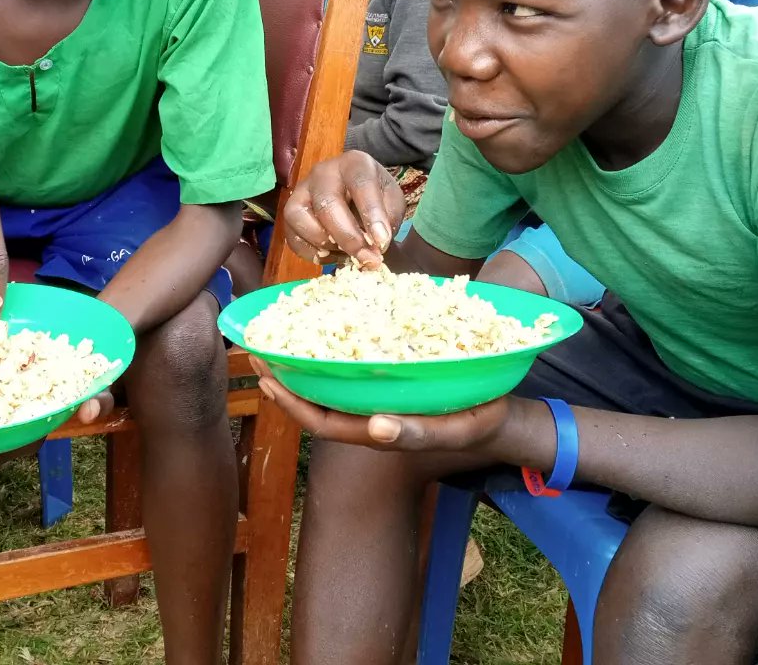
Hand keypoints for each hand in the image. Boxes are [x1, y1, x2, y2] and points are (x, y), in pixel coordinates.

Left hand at [252, 358, 510, 452]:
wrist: (501, 413)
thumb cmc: (477, 421)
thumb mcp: (455, 430)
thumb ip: (419, 432)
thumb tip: (378, 429)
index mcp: (379, 429)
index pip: (324, 422)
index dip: (293, 404)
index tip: (269, 379)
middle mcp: (370, 413)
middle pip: (316, 401)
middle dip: (285, 380)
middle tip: (256, 350)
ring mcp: (377, 394)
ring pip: (329, 382)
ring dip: (301, 362)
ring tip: (276, 336)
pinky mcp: (388, 376)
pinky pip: (351, 364)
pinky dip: (329, 347)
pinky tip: (320, 324)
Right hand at [283, 151, 404, 267]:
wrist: (354, 193)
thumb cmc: (375, 196)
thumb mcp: (392, 201)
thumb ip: (387, 220)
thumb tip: (374, 246)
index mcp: (354, 163)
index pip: (360, 184)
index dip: (371, 214)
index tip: (382, 242)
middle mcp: (323, 172)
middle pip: (326, 203)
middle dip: (347, 237)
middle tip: (366, 259)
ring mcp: (301, 190)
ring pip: (298, 216)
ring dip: (323, 242)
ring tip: (344, 253)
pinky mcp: (290, 211)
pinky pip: (290, 235)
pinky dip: (309, 252)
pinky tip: (331, 254)